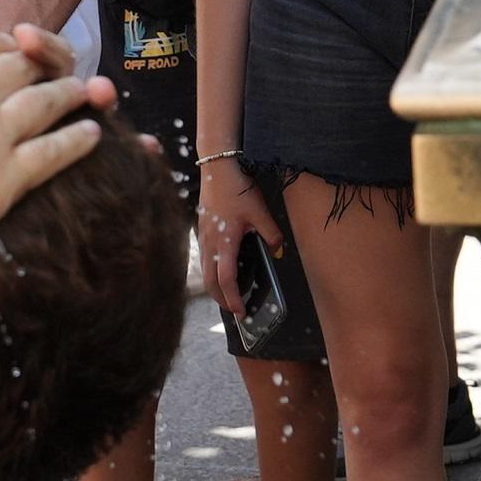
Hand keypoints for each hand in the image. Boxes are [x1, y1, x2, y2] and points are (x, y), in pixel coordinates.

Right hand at [0, 29, 104, 278]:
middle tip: (56, 68)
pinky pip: (56, 152)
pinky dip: (78, 139)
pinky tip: (91, 134)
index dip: (2, 43)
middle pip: (21, 67)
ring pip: (47, 102)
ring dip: (71, 93)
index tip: (13, 49)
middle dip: (42, 61)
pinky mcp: (7, 181)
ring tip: (87, 92)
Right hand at [195, 158, 284, 313]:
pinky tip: (221, 271)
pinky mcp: (202, 231)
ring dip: (214, 288)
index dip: (233, 298)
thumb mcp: (260, 211)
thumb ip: (271, 233)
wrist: (217, 168)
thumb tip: (278, 250)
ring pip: (205, 272)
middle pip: (210, 282)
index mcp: (224, 242)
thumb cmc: (237, 188)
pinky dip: (211, 273)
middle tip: (235, 309)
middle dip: (221, 299)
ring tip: (228, 295)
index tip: (241, 311)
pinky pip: (204, 260)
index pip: (226, 279)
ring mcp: (203, 238)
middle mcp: (210, 244)